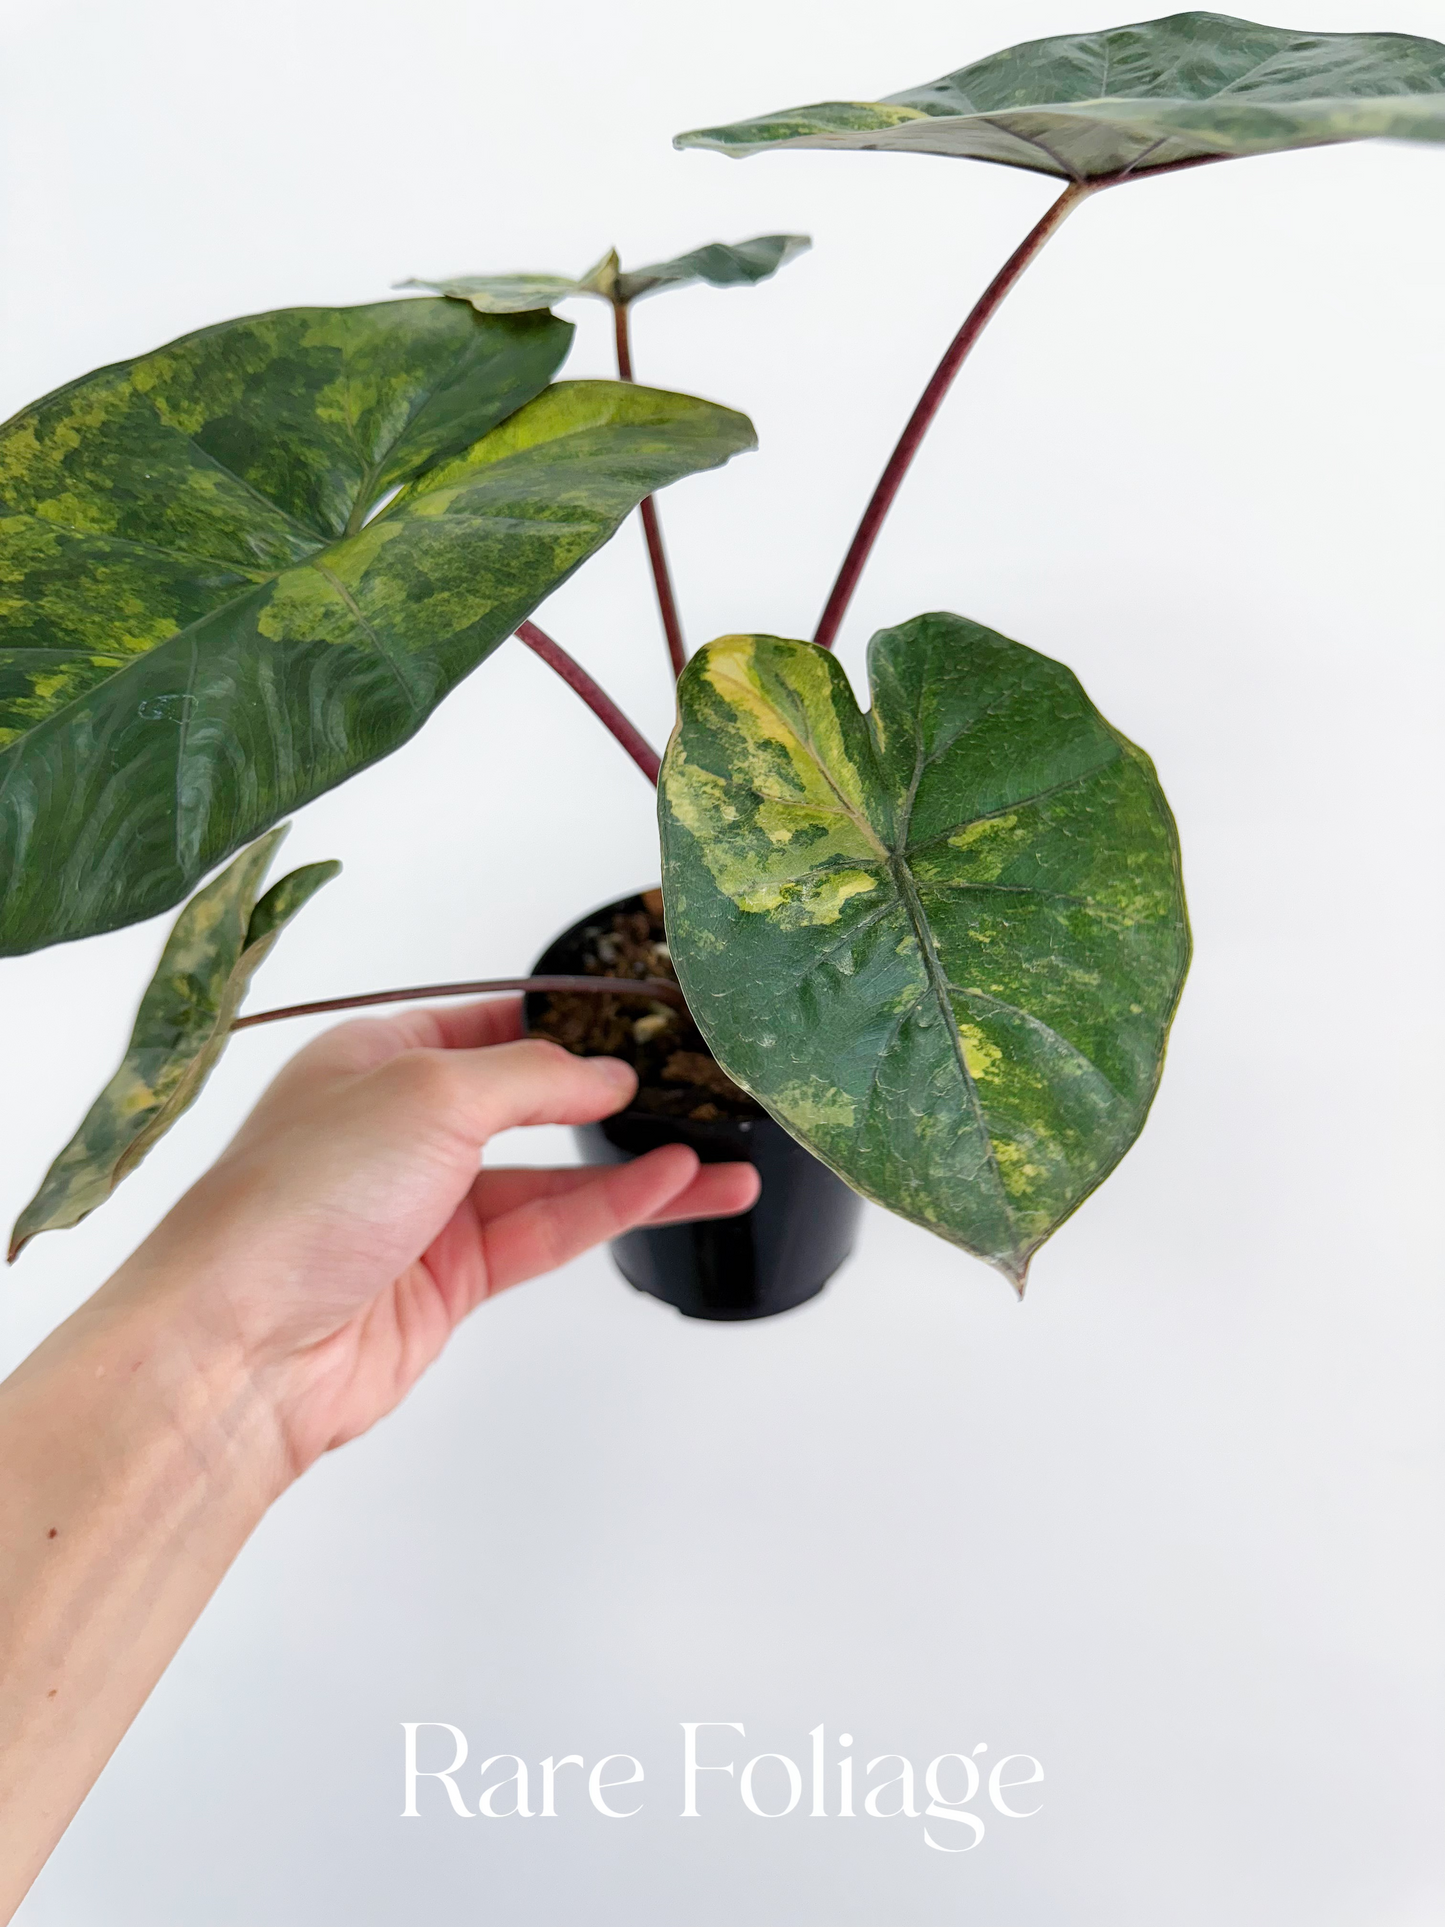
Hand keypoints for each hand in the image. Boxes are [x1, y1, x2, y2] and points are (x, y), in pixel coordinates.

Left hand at [121, 997, 758, 1478]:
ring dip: (639, 1167)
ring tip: (726, 1158)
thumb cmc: (300, 1198)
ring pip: (556, 1176)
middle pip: (529, 1100)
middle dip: (611, 1095)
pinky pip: (551, 1231)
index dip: (561, 1018)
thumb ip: (531, 1078)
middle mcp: (400, 1128)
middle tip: (696, 1083)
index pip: (483, 1020)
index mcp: (373, 1056)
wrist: (243, 1347)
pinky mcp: (453, 1280)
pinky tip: (677, 1188)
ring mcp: (428, 1208)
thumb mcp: (428, 1092)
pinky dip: (616, 1210)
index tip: (641, 1014)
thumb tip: (606, 1074)